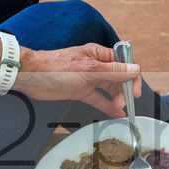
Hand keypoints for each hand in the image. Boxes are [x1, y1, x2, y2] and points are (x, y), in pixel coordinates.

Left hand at [16, 43, 141, 115]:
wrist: (33, 77)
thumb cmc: (55, 66)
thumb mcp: (88, 69)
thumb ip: (112, 71)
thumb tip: (134, 69)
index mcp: (98, 55)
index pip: (123, 63)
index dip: (132, 76)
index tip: (135, 89)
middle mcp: (96, 66)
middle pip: (118, 78)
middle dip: (124, 90)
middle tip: (124, 102)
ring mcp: (89, 79)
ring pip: (110, 89)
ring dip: (117, 98)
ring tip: (119, 108)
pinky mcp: (82, 91)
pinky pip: (99, 99)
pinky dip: (107, 106)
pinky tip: (115, 113)